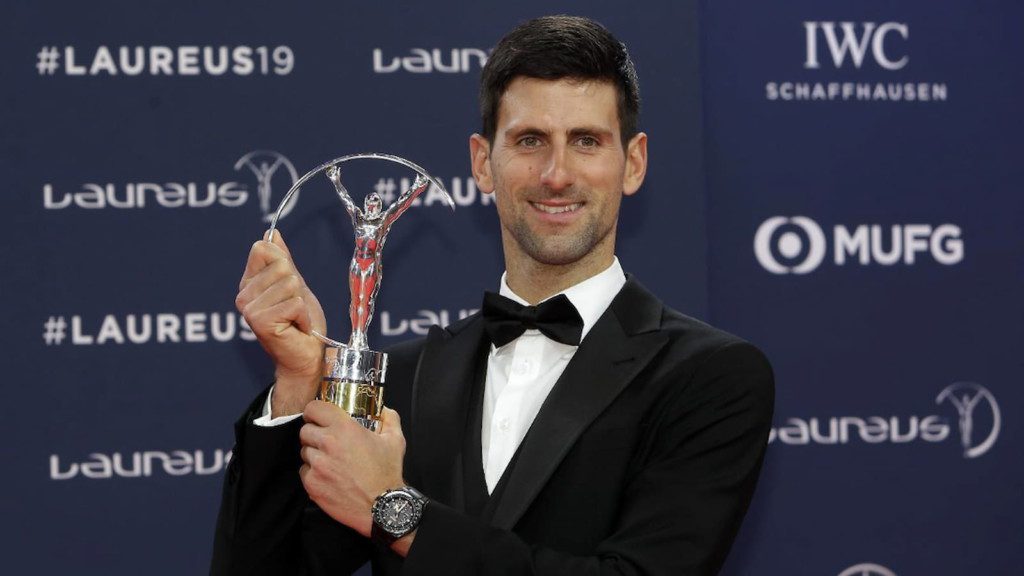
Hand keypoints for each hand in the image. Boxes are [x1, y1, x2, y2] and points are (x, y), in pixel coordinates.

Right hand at [236, 231, 326, 416]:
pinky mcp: (261, 322)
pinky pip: (295, 303)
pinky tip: (296, 328)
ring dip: (300, 303)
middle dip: (296, 288)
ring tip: (294, 319)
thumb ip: (282, 260)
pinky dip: (303, 316)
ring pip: (290, 283)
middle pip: (281, 265)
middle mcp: (243, 295)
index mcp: (248, 283)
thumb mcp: (295, 285)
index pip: (263, 249)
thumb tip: (272, 232)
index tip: (288, 289)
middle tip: (293, 309)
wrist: (307, 356)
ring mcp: (250, 309)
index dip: (285, 264)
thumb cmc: (302, 323)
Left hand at [299, 403, 406, 537]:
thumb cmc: (387, 473)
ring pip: (304, 451)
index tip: (318, 417)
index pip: (313, 409)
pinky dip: (312, 472)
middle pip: (305, 430)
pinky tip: (327, 476)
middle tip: (326, 440)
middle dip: (314, 433)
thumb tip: (385, 410)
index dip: (314, 412)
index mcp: (344, 428)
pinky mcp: (312, 483)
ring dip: (314, 453)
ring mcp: (317, 465)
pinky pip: (304, 471)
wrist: (381, 506)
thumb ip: (390, 420)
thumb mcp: (395, 441)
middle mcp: (327, 443)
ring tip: (329, 460)